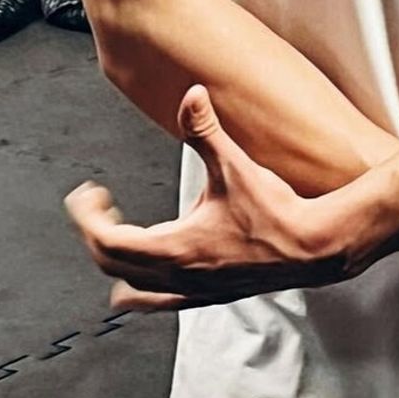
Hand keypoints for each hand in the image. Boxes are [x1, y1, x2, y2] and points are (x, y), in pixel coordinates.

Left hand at [63, 84, 345, 310]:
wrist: (312, 247)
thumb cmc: (275, 212)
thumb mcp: (234, 166)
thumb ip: (206, 130)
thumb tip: (192, 95)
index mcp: (175, 247)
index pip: (108, 240)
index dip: (88, 216)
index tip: (86, 194)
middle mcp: (178, 275)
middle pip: (113, 263)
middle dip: (96, 231)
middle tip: (96, 204)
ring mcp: (193, 290)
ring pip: (134, 287)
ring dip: (115, 261)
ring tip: (110, 237)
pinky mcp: (209, 294)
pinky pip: (160, 302)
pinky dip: (140, 292)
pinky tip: (135, 289)